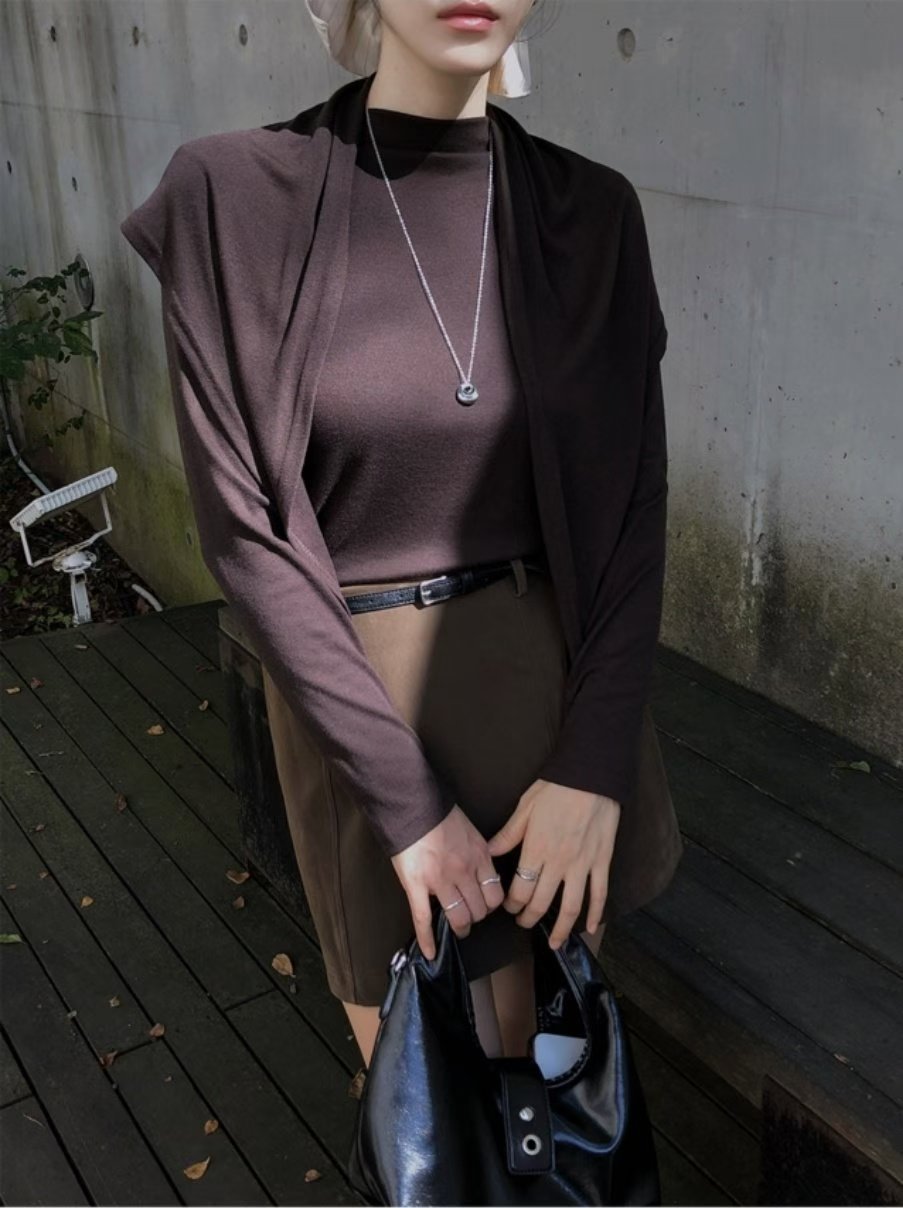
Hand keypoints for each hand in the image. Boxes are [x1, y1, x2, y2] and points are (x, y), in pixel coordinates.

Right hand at [390, 805, 504, 960]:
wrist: (412, 803)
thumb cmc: (440, 813)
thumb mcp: (471, 830)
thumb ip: (480, 853)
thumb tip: (485, 872)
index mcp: (479, 856)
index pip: (495, 895)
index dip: (491, 904)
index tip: (485, 904)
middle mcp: (463, 871)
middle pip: (479, 910)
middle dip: (476, 917)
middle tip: (470, 916)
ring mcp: (439, 880)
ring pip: (458, 917)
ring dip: (460, 927)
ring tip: (457, 927)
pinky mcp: (416, 885)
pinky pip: (423, 919)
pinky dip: (427, 939)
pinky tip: (430, 953)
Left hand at [486, 779, 619, 949]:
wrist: (591, 775)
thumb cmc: (555, 788)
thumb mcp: (525, 807)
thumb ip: (508, 835)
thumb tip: (489, 853)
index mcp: (537, 850)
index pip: (521, 890)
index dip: (512, 904)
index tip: (508, 907)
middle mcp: (559, 863)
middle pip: (541, 902)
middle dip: (529, 918)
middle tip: (523, 923)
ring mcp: (583, 865)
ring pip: (571, 906)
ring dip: (561, 928)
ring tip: (554, 942)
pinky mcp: (602, 861)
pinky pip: (599, 893)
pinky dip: (595, 914)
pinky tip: (589, 929)